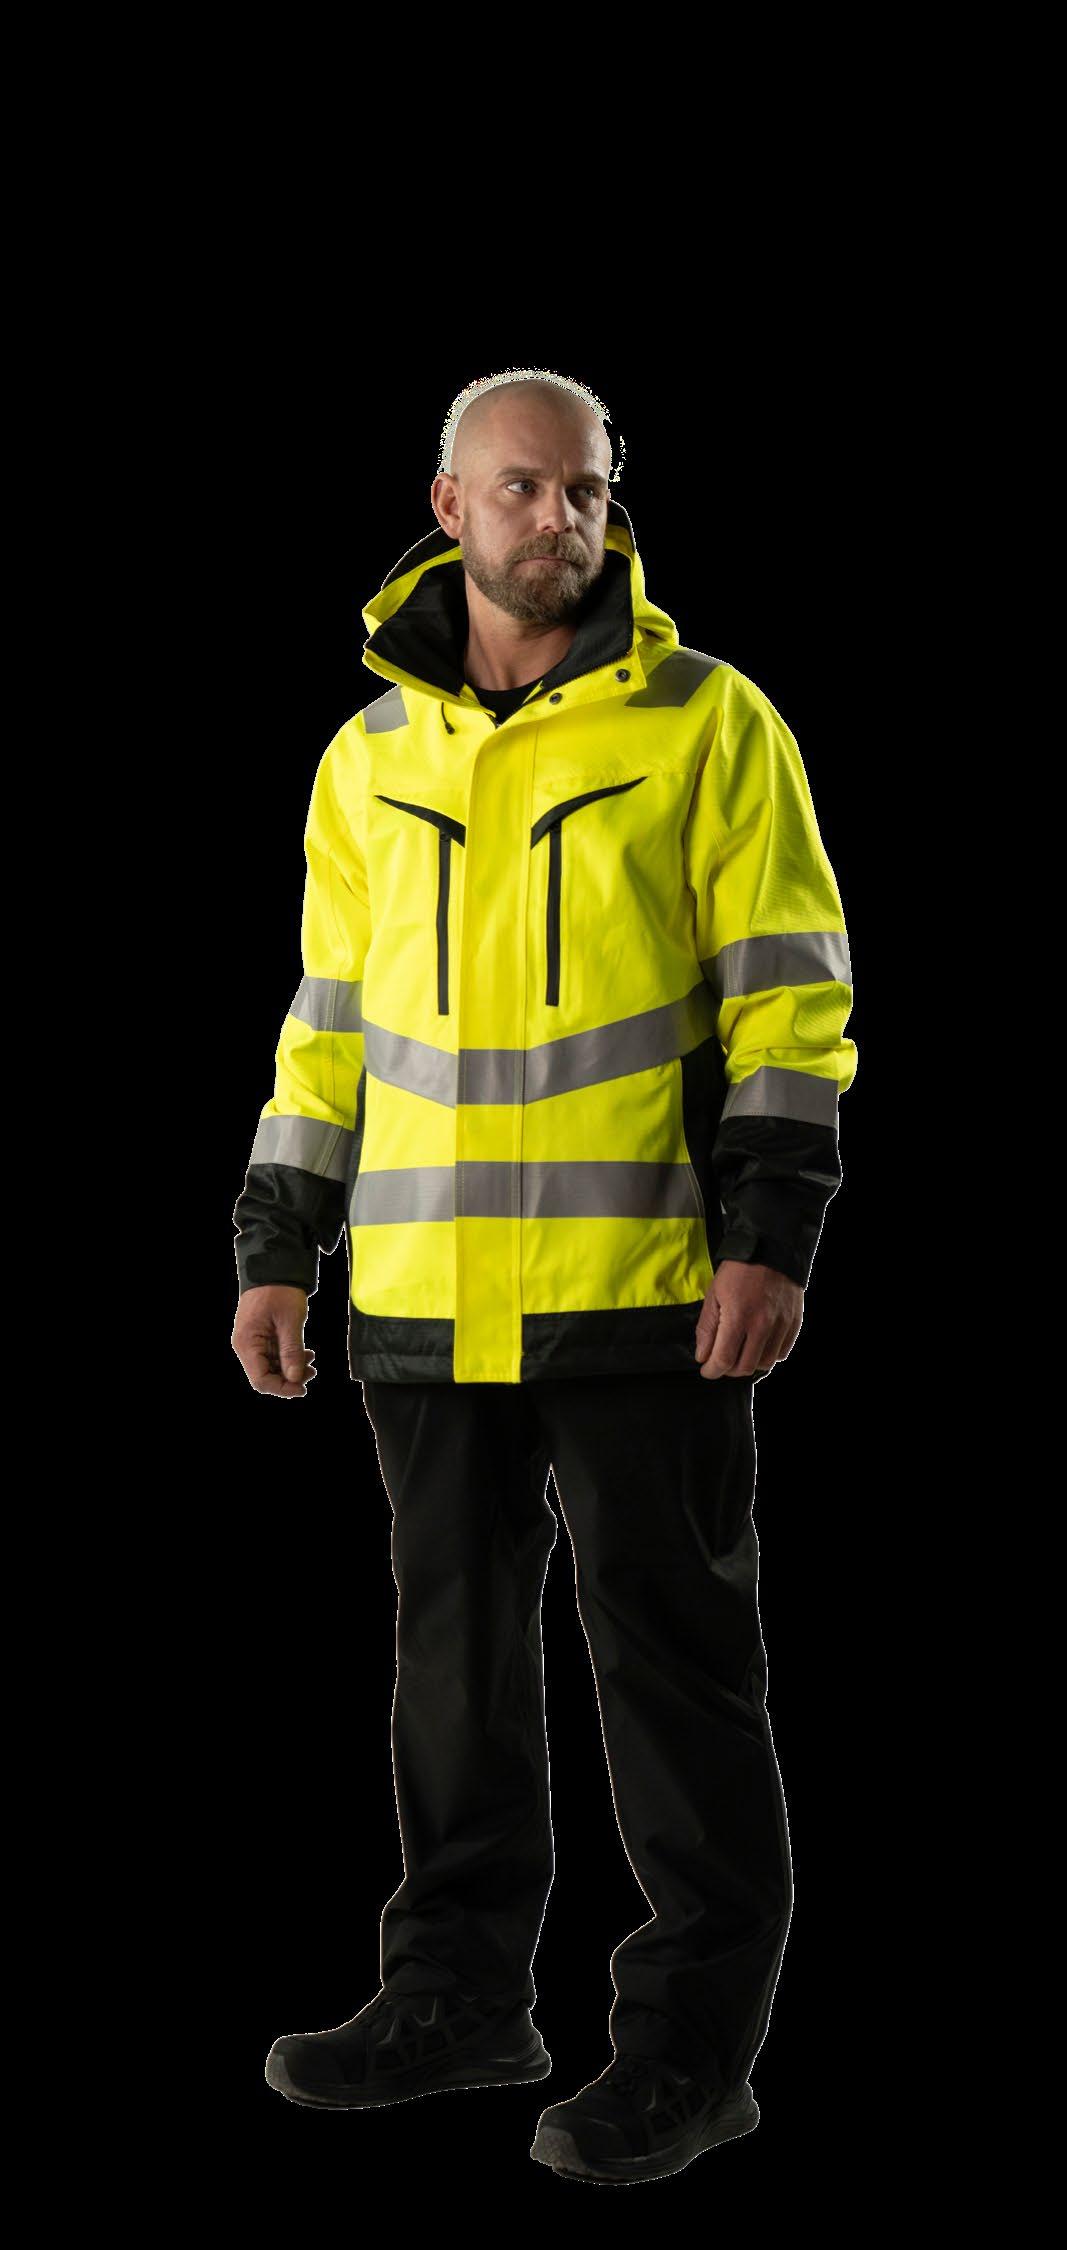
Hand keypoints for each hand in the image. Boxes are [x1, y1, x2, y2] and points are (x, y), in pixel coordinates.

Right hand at [232, 1284, 316, 1396]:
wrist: (273, 1266)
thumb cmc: (278, 1289)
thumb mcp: (290, 1322)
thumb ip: (291, 1352)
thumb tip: (294, 1378)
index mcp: (248, 1343)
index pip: (261, 1379)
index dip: (282, 1388)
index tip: (301, 1387)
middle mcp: (245, 1345)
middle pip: (265, 1375)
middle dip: (288, 1378)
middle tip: (310, 1372)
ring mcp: (252, 1340)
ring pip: (270, 1366)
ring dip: (290, 1367)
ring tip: (310, 1360)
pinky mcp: (259, 1335)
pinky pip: (272, 1353)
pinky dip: (287, 1356)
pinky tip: (303, 1352)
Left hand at [695, 1260, 803, 1380]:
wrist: (770, 1249)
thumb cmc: (738, 1271)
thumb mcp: (714, 1295)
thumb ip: (707, 1328)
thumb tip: (703, 1355)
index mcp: (738, 1317)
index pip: (724, 1360)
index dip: (712, 1370)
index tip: (707, 1370)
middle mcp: (762, 1325)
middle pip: (745, 1367)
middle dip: (728, 1370)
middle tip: (721, 1361)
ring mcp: (781, 1325)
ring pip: (764, 1363)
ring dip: (749, 1363)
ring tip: (740, 1352)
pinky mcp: (794, 1323)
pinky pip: (781, 1352)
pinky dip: (768, 1355)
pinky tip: (758, 1345)